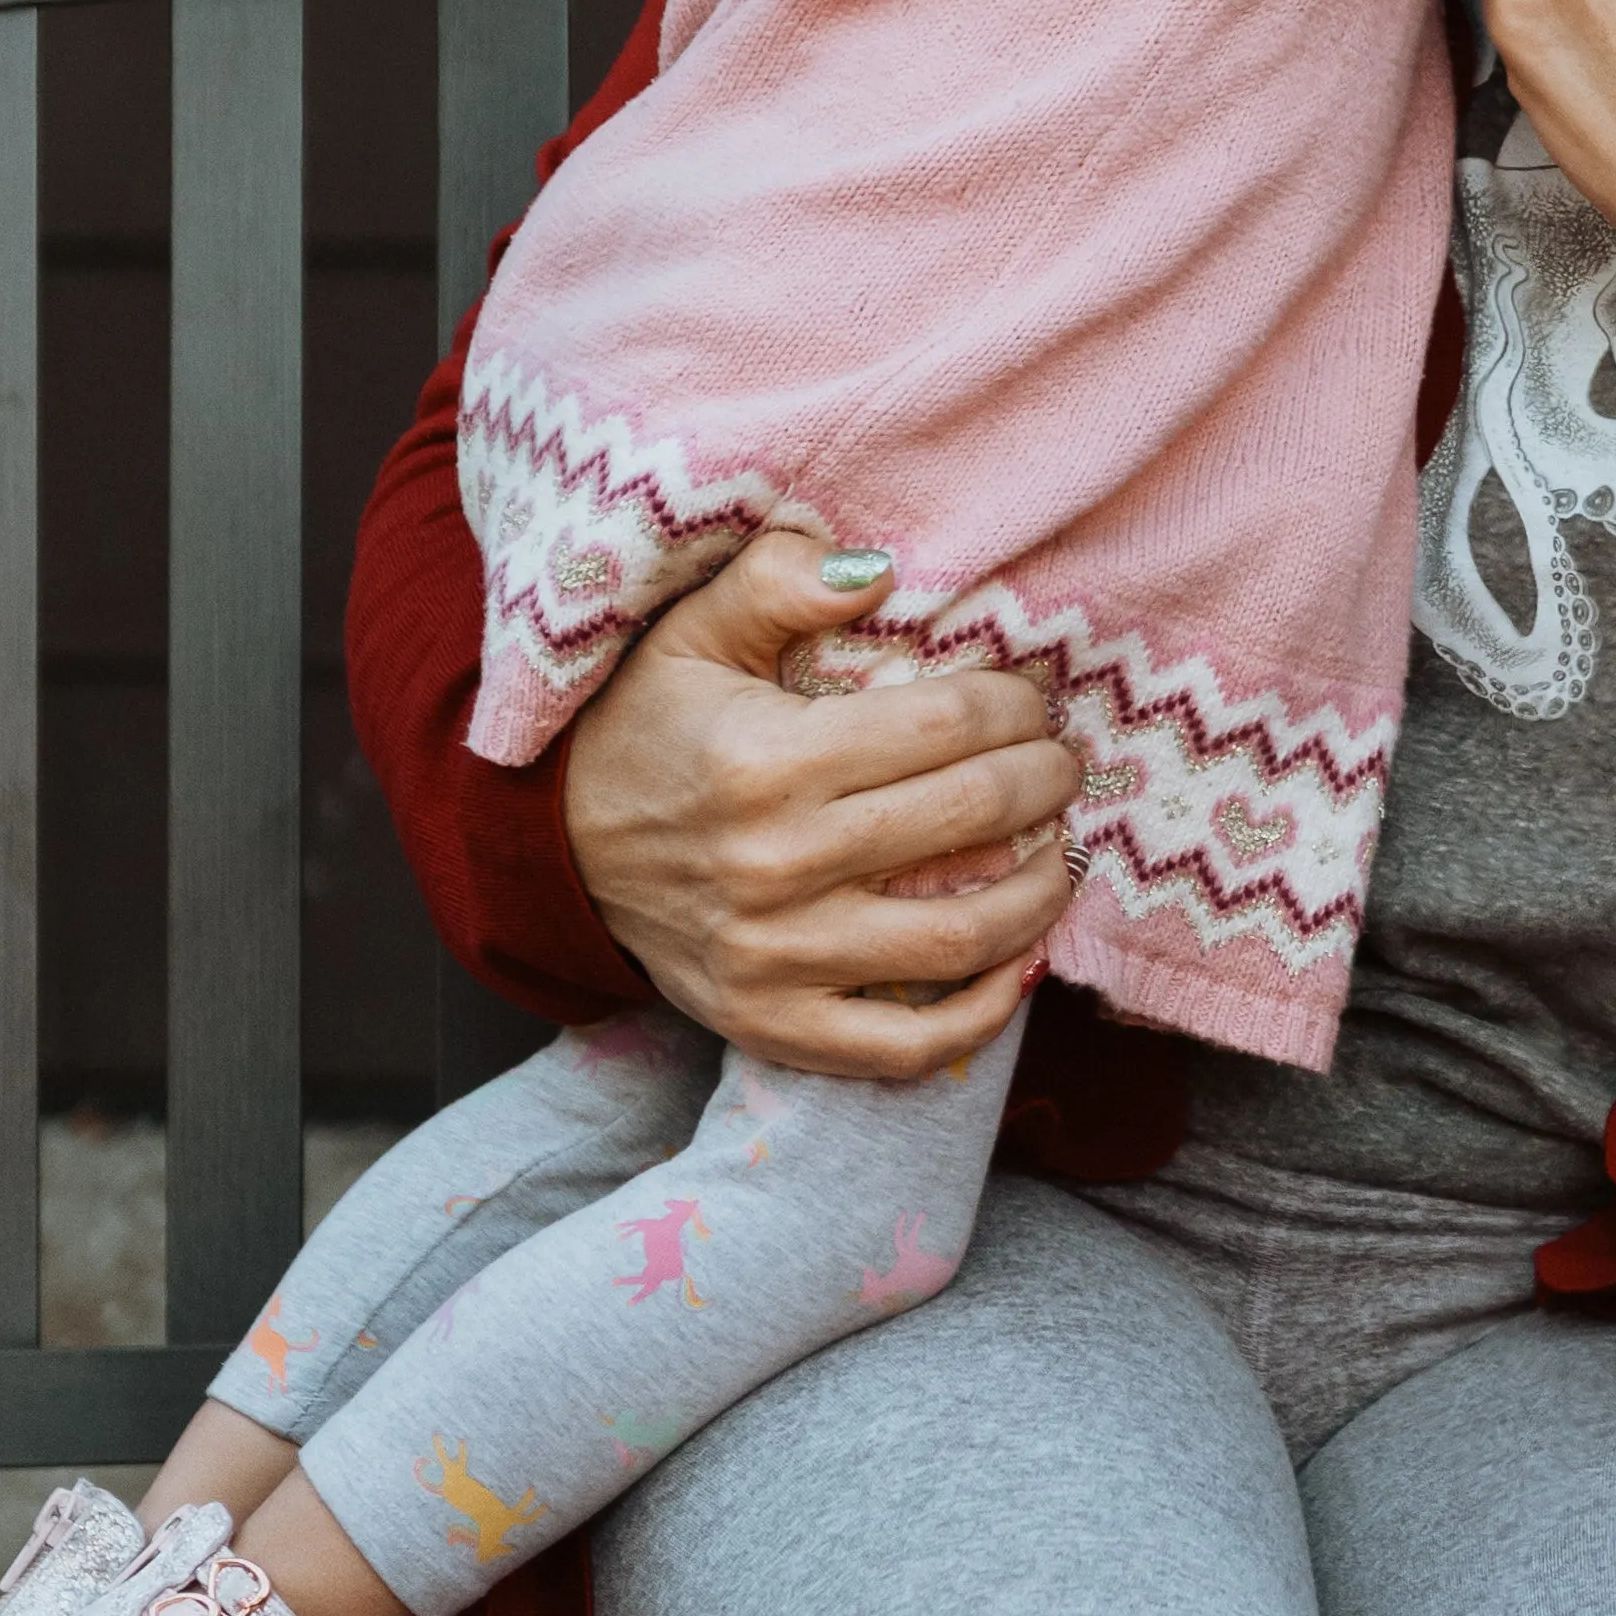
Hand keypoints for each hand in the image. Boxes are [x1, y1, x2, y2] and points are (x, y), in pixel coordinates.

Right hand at [560, 526, 1081, 1082]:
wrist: (552, 848)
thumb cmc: (643, 726)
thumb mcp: (693, 632)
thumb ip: (780, 581)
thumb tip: (880, 567)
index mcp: (765, 760)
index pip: (945, 729)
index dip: (1013, 708)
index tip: (1033, 700)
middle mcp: (774, 864)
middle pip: (968, 818)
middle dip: (1045, 781)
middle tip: (1063, 763)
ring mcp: (773, 959)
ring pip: (958, 937)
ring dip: (1039, 892)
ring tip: (1059, 852)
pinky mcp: (769, 1025)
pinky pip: (903, 1048)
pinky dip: (982, 1014)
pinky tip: (1021, 964)